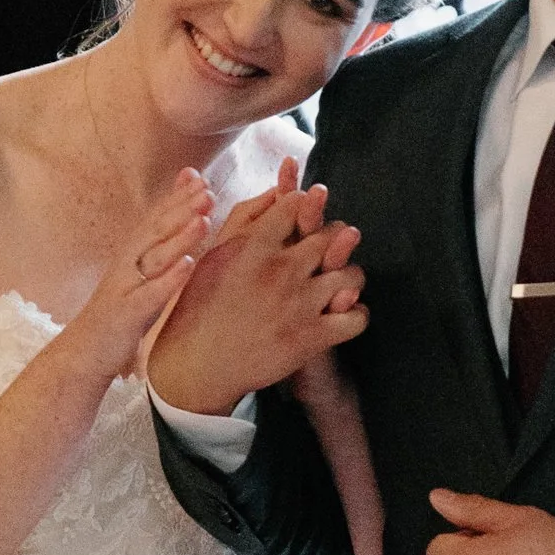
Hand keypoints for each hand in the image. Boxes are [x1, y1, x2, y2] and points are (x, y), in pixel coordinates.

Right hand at [69, 172, 216, 386]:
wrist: (82, 354)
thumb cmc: (119, 313)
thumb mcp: (139, 277)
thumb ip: (157, 250)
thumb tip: (182, 223)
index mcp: (131, 255)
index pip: (155, 219)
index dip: (177, 197)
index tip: (200, 177)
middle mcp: (126, 265)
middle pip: (155, 231)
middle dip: (182, 208)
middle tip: (207, 190)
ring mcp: (125, 288)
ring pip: (154, 257)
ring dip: (180, 236)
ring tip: (204, 218)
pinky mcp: (127, 314)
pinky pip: (150, 294)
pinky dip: (170, 278)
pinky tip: (189, 263)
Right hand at [145, 156, 365, 411]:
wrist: (198, 362)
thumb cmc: (200, 305)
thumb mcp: (214, 253)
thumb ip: (244, 219)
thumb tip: (276, 192)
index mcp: (255, 246)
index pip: (297, 204)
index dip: (306, 205)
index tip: (305, 216)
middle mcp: (282, 270)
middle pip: (332, 234)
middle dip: (334, 238)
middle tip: (328, 250)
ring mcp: (300, 304)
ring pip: (351, 274)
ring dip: (348, 276)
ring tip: (338, 284)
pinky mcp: (312, 337)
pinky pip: (356, 317)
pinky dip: (354, 314)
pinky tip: (342, 314)